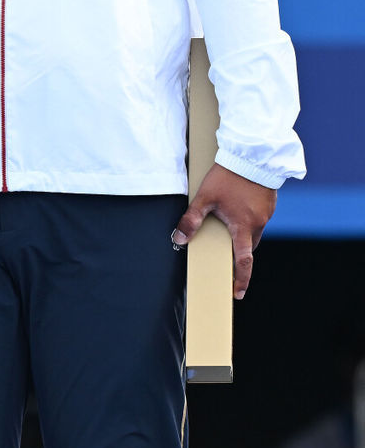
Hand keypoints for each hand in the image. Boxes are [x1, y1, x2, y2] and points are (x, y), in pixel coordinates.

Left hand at [172, 163, 276, 299]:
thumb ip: (191, 219)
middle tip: (224, 252)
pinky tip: (238, 206)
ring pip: (253, 231)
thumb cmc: (227, 176)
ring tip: (228, 221)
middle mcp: (258, 223)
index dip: (240, 279)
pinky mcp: (269, 203)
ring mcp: (266, 213)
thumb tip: (178, 239)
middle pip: (248, 246)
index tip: (237, 292)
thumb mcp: (205, 197)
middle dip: (238, 252)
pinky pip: (258, 218)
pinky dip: (248, 219)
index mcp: (243, 226)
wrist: (251, 155)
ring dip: (242, 233)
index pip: (243, 260)